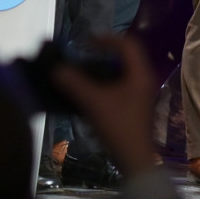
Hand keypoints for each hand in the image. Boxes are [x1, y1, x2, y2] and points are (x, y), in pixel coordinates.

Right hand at [51, 36, 161, 176]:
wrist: (135, 160)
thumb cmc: (118, 127)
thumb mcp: (94, 103)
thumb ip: (74, 83)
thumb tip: (56, 69)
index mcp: (139, 74)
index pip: (127, 44)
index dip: (106, 38)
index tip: (86, 42)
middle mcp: (143, 80)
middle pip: (125, 57)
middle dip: (103, 54)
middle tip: (83, 55)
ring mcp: (141, 94)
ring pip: (122, 72)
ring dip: (103, 69)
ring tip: (83, 73)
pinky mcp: (135, 107)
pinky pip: (120, 85)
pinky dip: (105, 83)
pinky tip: (89, 92)